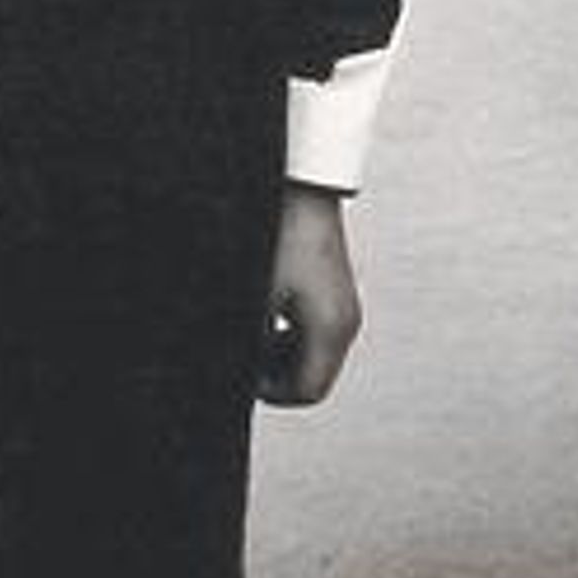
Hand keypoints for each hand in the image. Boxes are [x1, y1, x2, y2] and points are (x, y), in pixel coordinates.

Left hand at [257, 184, 361, 406]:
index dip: (268, 392)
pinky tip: (259, 312)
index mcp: (331, 329)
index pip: (307, 391)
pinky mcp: (335, 289)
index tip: (238, 375)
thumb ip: (246, 336)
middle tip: (238, 355)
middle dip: (273, 374)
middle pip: (311, 376)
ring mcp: (343, 305)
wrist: (302, 184)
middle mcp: (345, 322)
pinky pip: (313, 330)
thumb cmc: (278, 233)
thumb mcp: (254, 292)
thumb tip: (231, 364)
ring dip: (278, 354)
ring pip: (312, 354)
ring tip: (246, 333)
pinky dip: (285, 333)